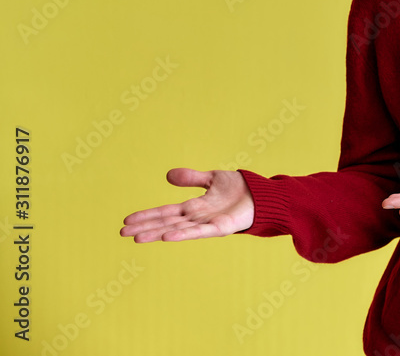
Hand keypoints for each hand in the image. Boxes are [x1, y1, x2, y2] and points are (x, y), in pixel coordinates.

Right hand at [120, 168, 254, 242]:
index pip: (165, 212)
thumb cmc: (240, 189)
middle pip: (166, 222)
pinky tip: (168, 237)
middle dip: (145, 227)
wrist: (264, 196)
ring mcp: (208, 223)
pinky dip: (183, 234)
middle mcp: (197, 217)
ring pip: (177, 229)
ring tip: (138, 237)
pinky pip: (199, 232)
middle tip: (122, 233)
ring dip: (157, 233)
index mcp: (194, 207)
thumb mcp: (212, 178)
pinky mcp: (221, 228)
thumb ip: (192, 178)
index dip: (146, 216)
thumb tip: (168, 175)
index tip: (126, 221)